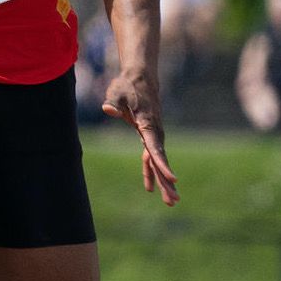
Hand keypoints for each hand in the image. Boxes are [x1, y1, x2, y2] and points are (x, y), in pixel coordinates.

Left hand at [102, 69, 179, 205]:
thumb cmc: (127, 85)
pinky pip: (151, 157)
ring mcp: (153, 134)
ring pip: (158, 161)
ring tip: (170, 202)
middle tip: (173, 201)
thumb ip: (113, 102)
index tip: (173, 179)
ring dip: (163, 181)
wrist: (140, 78)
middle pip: (161, 160)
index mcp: (148, 124)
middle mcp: (154, 132)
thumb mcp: (116, 92)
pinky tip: (150, 187)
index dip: (163, 165)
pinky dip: (150, 172)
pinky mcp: (148, 135)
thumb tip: (107, 109)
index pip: (155, 148)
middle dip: (166, 182)